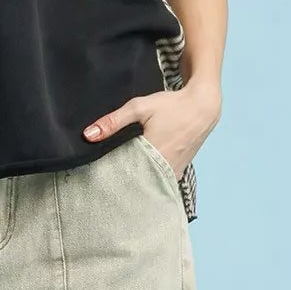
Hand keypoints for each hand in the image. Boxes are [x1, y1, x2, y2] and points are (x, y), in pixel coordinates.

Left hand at [82, 76, 221, 180]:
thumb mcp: (139, 107)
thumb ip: (113, 121)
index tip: (96, 175)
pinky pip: (159, 180)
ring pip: (149, 183)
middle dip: (120, 181)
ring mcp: (174, 173)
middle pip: (136, 182)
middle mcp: (165, 169)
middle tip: (104, 178)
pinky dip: (149, 178)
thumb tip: (88, 135)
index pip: (124, 176)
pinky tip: (139, 172)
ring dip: (136, 180)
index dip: (109, 177)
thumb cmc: (171, 106)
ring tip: (120, 176)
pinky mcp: (179, 172)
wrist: (202, 107)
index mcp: (153, 155)